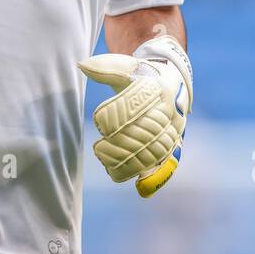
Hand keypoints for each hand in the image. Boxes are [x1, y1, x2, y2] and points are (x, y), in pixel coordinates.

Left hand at [79, 34, 191, 196]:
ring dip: (131, 162)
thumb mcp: (127, 66)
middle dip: (119, 143)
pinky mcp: (172, 147)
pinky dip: (155, 179)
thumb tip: (82, 65)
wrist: (172, 81)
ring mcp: (172, 132)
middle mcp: (170, 112)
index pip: (135, 106)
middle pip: (144, 133)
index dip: (115, 115)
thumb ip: (105, 67)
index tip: (100, 120)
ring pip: (154, 152)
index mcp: (159, 89)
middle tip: (99, 148)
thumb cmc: (142, 73)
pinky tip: (141, 189)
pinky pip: (167, 166)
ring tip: (108, 166)